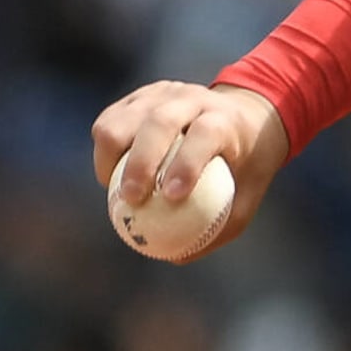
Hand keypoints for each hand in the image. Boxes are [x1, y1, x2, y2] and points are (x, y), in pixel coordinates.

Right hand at [92, 81, 290, 261]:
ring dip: (111, 157)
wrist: (245, 117)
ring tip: (115, 191)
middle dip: (141, 162)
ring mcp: (162, 94)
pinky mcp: (138, 98)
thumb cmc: (245, 165)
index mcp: (226, 118)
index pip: (205, 133)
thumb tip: (176, 257)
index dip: (187, 163)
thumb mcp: (246, 196)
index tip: (172, 196)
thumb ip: (218, 228)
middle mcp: (193, 99)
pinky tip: (112, 175)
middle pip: (159, 122)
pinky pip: (108, 123)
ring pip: (122, 120)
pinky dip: (104, 152)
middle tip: (132, 199)